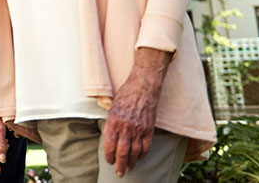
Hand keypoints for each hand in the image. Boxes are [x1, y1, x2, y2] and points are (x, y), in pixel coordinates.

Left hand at [102, 48, 169, 176]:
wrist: (143, 86)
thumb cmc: (125, 94)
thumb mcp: (112, 107)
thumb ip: (111, 122)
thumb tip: (109, 137)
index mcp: (114, 121)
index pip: (110, 144)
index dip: (109, 155)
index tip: (109, 161)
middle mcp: (126, 126)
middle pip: (122, 151)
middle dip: (120, 164)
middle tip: (119, 172)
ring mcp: (138, 128)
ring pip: (134, 151)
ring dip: (131, 162)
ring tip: (128, 168)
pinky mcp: (149, 128)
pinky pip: (146, 146)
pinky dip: (142, 154)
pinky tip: (139, 158)